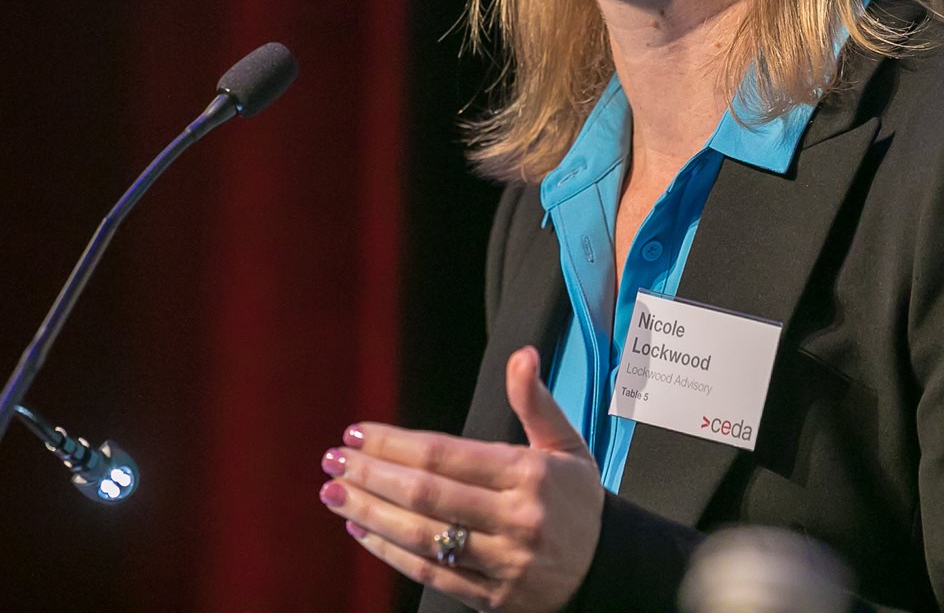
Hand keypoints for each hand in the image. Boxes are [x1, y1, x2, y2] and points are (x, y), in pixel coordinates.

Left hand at [320, 346, 603, 611]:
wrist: (610, 568)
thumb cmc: (578, 500)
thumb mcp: (566, 444)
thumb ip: (536, 401)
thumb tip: (521, 356)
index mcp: (530, 475)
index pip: (447, 454)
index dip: (395, 444)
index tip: (357, 433)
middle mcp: (516, 519)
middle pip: (427, 494)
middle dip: (372, 476)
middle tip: (333, 460)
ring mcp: (503, 562)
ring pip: (424, 536)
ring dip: (370, 514)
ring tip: (333, 494)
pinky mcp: (493, 597)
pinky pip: (432, 574)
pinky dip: (391, 553)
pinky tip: (362, 531)